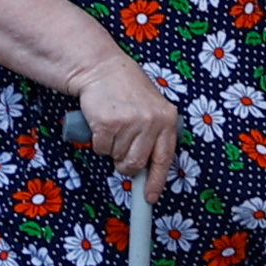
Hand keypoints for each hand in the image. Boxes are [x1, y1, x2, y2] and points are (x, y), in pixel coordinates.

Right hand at [66, 50, 178, 188]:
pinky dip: (99, 141)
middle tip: (120, 151)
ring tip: (113, 128)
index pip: (165, 159)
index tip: (150, 197)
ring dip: (111, 149)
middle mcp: (152, 122)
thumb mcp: (151, 107)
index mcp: (167, 119)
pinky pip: (102, 149)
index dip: (156, 181)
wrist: (101, 68)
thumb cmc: (126, 89)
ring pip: (118, 157)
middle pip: (137, 164)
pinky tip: (101, 123)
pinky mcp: (108, 124)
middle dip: (126, 164)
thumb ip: (155, 133)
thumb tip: (148, 167)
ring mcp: (130, 123)